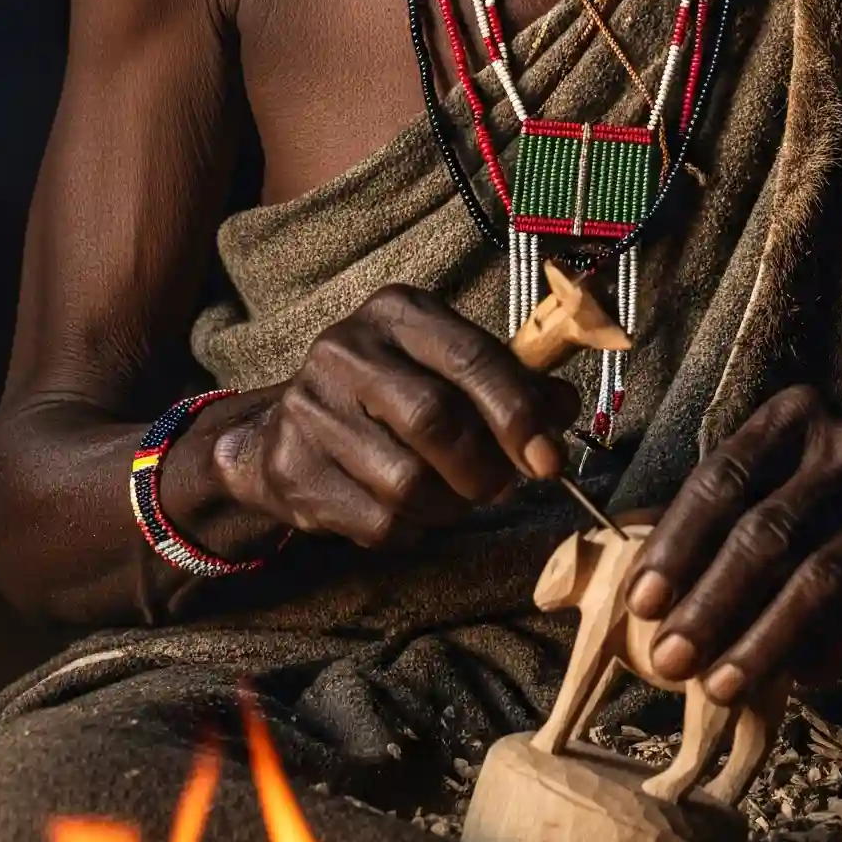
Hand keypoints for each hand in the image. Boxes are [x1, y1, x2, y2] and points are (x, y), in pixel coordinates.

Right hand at [210, 284, 578, 549]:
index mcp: (397, 312)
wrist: (278, 430)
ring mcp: (311, 410)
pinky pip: (378, 523)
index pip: (471, 357)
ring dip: (448, 506)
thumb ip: (508, 382)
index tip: (549, 458)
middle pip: (437, 421)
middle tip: (499, 487)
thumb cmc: (387, 394)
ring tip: (450, 496)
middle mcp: (347, 350)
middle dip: (484, 468)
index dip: (518, 413)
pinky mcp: (292, 469)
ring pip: (409, 483)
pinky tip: (406, 510)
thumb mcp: (445, 367)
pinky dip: (410, 529)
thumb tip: (563, 408)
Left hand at [622, 386, 841, 702]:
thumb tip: (626, 583)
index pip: (722, 478)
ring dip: (760, 642)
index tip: (641, 603)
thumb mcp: (766, 479)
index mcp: (792, 417)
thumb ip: (705, 518)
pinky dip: (820, 655)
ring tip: (717, 687)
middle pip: (767, 534)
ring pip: (817, 583)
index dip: (677, 544)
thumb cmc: (814, 495)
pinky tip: (787, 683)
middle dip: (711, 604)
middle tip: (669, 660)